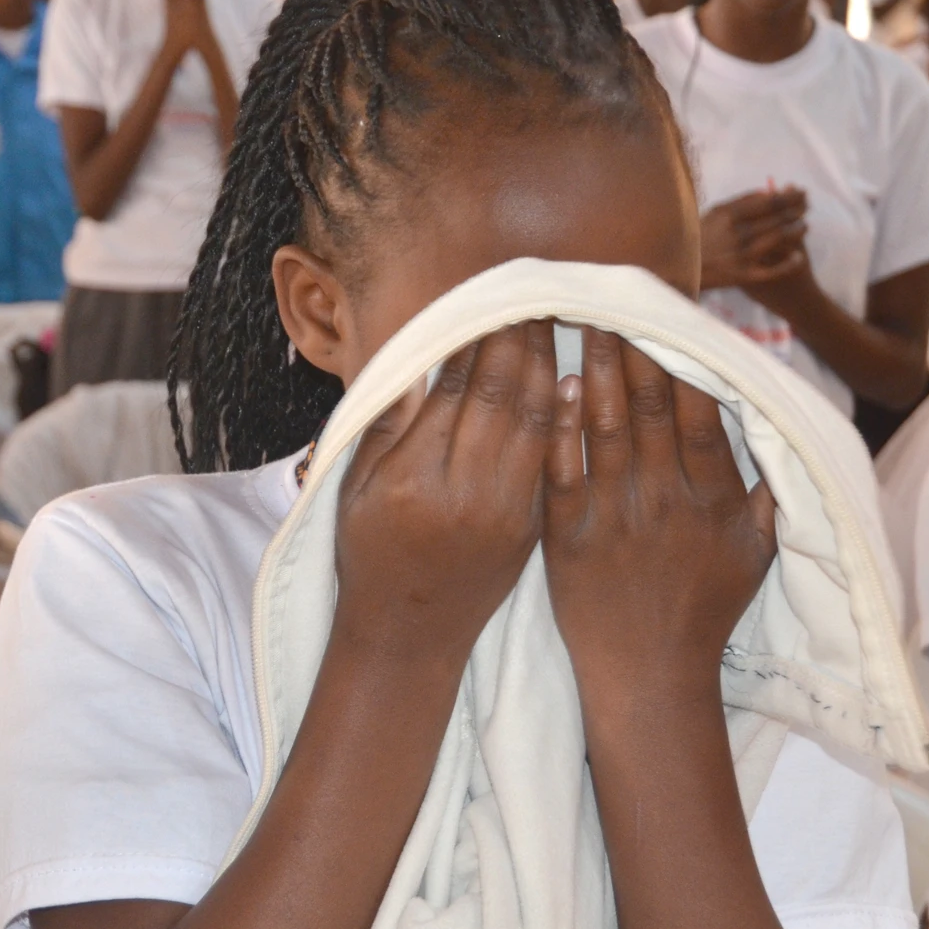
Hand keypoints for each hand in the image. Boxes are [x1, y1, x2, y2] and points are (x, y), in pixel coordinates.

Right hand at [332, 322, 557, 660]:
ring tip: (563, 320)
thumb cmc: (370, 556)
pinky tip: (576, 379)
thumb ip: (384, 426)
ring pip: (536, 420)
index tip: (494, 298)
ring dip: (552, 365)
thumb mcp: (353, 491)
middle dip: (523, 336)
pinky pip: (554, 459)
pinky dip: (566, 415)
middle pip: (502, 393)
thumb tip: (417, 362)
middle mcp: (462, 490)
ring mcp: (504, 511)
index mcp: (411, 476)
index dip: (478, 336)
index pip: (454, 386)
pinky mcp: (531, 529)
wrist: (408, 637)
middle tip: (540, 291)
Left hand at [544, 329, 775, 690]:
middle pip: (651, 408)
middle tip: (613, 294)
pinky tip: (558, 385)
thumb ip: (771, 494)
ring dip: (597, 370)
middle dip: (634, 347)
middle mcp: (668, 503)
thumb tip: (783, 430)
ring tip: (583, 318)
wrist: (650, 677)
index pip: (701, 414)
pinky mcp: (568, 539)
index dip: (683, 360)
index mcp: (716, 501)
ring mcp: (617, 519)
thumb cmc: (705, 612)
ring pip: (607, 429)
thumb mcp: (757, 556)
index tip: (668, 315)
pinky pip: (563, 472)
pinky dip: (561, 427)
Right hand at [698, 188, 808, 292]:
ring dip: (795, 232)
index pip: (769, 203)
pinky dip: (788, 263)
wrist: (680, 267)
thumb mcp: (713, 212)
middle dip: (796, 211)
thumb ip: (739, 202)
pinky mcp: (744, 275)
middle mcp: (738, 233)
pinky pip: (772, 270)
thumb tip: (767, 193)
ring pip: (778, 240)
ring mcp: (742, 255)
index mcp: (731, 215)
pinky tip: (799, 257)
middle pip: (777, 219)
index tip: (800, 193)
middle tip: (806, 207)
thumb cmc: (697, 236)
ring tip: (804, 226)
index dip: (789, 197)